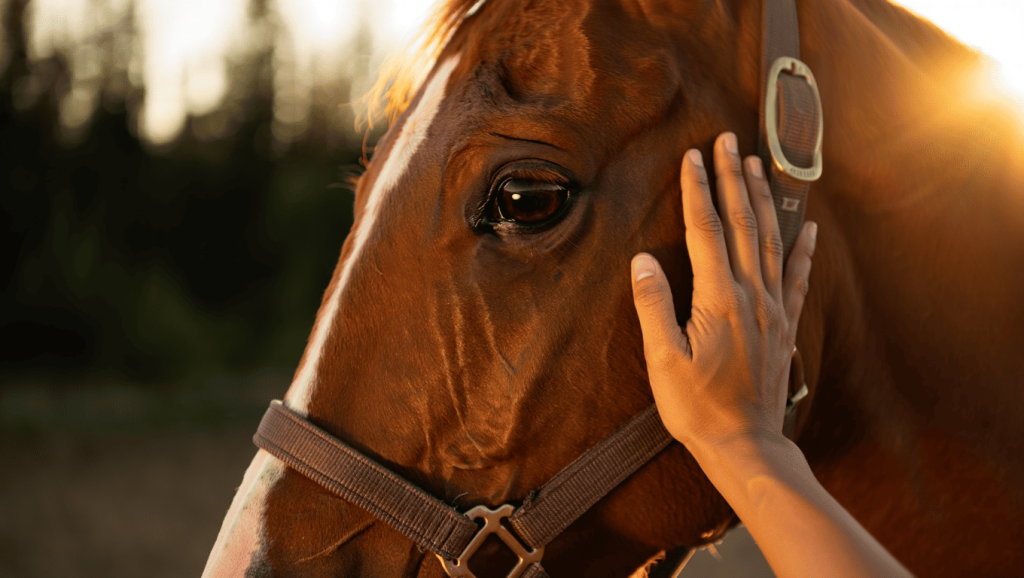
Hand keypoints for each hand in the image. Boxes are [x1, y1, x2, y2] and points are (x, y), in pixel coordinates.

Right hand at [630, 132, 816, 450]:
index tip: (691, 156)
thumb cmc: (698, 407)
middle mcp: (751, 295)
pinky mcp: (784, 325)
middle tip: (726, 141)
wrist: (746, 444)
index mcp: (718, 299)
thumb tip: (643, 260)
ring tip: (756, 166)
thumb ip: (653, 307)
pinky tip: (808, 228)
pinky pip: (796, 277)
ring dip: (762, 200)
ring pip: (770, 240)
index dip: (697, 191)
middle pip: (742, 224)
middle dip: (732, 178)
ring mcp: (773, 308)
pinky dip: (803, 248)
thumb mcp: (663, 361)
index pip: (705, 231)